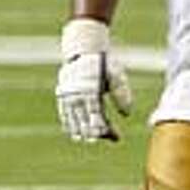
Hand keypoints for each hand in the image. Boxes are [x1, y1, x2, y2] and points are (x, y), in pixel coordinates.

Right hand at [56, 17, 133, 141]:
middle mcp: (77, 96)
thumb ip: (122, 94)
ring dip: (82, 132)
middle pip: (86, 123)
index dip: (107, 131)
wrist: (83, 49)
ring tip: (90, 139)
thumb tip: (126, 114)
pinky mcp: (62, 95)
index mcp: (91, 92)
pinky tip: (75, 133)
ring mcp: (68, 96)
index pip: (98, 119)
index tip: (116, 137)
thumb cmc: (104, 63)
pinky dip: (69, 125)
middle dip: (96, 134)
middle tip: (107, 138)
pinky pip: (64, 114)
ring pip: (74, 121)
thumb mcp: (116, 76)